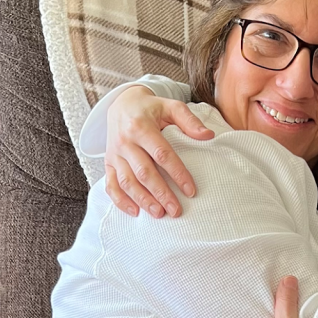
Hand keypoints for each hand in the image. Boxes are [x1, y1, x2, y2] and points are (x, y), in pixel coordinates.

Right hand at [104, 84, 214, 217]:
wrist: (121, 104)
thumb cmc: (151, 109)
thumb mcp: (171, 106)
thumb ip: (189, 120)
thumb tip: (209, 136)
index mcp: (141, 127)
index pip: (162, 154)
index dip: (177, 173)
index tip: (191, 190)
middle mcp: (124, 141)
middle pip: (144, 172)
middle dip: (161, 193)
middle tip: (176, 211)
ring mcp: (114, 154)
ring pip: (127, 181)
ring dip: (143, 200)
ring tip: (159, 213)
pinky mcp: (108, 163)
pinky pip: (111, 184)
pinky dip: (120, 200)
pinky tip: (135, 212)